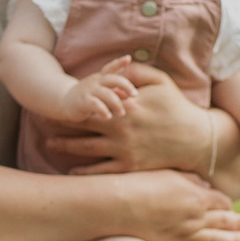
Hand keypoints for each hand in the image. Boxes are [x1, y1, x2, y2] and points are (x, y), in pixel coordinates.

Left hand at [53, 66, 208, 174]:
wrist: (197, 140)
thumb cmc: (177, 107)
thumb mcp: (160, 80)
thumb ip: (134, 72)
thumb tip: (114, 68)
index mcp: (125, 105)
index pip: (91, 103)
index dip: (71, 103)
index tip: (54, 102)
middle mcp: (120, 128)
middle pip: (82, 125)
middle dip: (60, 125)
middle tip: (42, 123)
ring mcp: (124, 149)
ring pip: (86, 149)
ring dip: (65, 146)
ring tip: (49, 144)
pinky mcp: (130, 167)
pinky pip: (101, 172)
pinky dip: (84, 172)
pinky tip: (71, 171)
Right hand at [59, 58, 138, 123]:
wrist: (64, 101)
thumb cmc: (87, 96)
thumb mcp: (100, 90)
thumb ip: (114, 90)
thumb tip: (129, 94)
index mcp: (101, 77)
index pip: (110, 67)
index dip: (119, 62)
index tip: (128, 58)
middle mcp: (95, 81)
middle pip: (113, 79)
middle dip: (126, 85)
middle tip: (135, 95)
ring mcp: (89, 90)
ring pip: (106, 94)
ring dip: (116, 104)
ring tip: (121, 113)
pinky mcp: (83, 101)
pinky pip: (95, 104)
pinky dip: (103, 110)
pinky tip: (108, 117)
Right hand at [127, 169, 239, 240]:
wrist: (118, 202)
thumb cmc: (140, 182)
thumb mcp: (170, 174)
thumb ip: (191, 180)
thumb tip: (205, 186)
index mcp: (198, 197)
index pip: (222, 201)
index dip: (227, 203)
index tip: (230, 206)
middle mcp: (195, 218)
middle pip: (225, 220)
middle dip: (239, 222)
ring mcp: (183, 237)